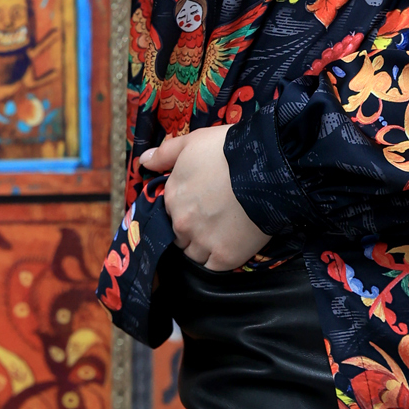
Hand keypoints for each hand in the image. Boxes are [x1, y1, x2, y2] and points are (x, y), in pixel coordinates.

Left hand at [140, 124, 271, 271]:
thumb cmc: (228, 150)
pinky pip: (213, 267)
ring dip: (204, 248)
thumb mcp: (192, 141)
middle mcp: (182, 222)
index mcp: (172, 196)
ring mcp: (202, 241)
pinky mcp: (224, 257)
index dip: (186, 210)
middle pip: (180, 236)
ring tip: (224, 234)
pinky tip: (231, 246)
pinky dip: (219, 259)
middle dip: (192, 230)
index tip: (201, 204)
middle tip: (215, 219)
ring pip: (194, 254)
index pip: (170, 213)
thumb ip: (165, 153)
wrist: (265, 167)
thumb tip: (143, 161)